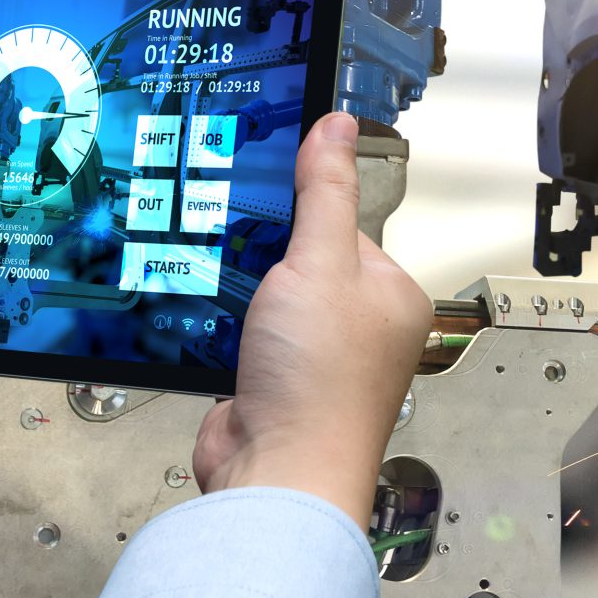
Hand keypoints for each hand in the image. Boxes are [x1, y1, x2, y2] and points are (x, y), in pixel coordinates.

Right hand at [193, 114, 430, 525]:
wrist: (276, 472)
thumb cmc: (319, 382)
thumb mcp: (321, 262)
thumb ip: (324, 192)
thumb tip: (338, 125)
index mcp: (391, 295)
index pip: (345, 227)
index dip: (302, 215)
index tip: (264, 197)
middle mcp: (359, 330)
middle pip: (300, 262)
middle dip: (263, 257)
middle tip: (235, 245)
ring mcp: (313, 360)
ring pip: (264, 300)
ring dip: (238, 294)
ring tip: (221, 290)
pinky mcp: (269, 383)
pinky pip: (239, 336)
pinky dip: (219, 328)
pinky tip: (206, 324)